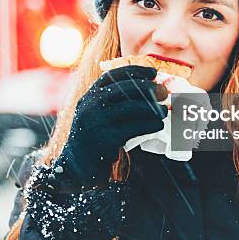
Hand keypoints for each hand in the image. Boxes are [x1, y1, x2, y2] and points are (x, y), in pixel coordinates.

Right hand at [54, 65, 167, 186]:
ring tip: (164, 111)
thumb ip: (112, 103)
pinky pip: (134, 127)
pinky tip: (158, 125)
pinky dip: (150, 125)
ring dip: (152, 107)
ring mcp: (97, 121)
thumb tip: (147, 91)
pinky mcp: (106, 138)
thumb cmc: (92, 139)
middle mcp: (91, 104)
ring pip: (132, 107)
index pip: (113, 75)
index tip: (153, 72)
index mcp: (89, 96)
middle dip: (148, 87)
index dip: (135, 71)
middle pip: (125, 87)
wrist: (74, 168)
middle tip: (164, 91)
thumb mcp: (95, 116)